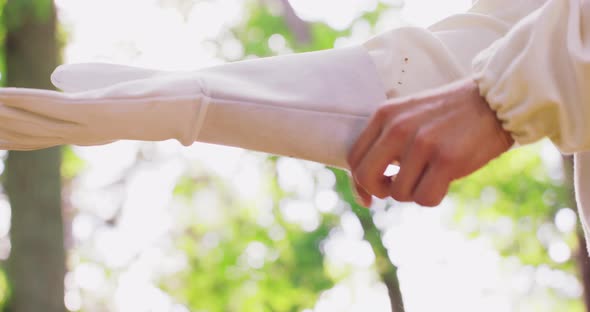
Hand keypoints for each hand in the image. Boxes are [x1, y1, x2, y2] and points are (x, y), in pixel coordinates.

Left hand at [347, 79, 513, 206]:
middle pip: (366, 177)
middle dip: (380, 191)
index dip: (359, 183)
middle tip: (398, 187)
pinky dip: (433, 197)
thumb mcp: (409, 115)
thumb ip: (386, 141)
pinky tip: (444, 182)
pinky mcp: (446, 159)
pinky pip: (425, 198)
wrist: (495, 100)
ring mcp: (422, 143)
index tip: (370, 196)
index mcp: (385, 114)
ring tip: (431, 175)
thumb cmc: (450, 114)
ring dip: (414, 192)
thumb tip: (365, 189)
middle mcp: (398, 127)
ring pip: (399, 193)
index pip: (354, 157)